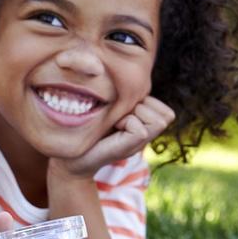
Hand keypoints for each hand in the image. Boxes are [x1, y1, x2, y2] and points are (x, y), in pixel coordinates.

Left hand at [52, 96, 174, 178]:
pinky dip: (127, 123)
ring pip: (160, 120)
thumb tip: (134, 79)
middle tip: (119, 115)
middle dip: (144, 107)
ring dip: (136, 114)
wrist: (71, 159)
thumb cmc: (87, 131)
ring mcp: (139, 144)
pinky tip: (113, 126)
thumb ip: (126, 100)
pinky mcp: (129, 149)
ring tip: (117, 121)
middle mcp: (146, 136)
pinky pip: (140, 129)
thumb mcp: (111, 109)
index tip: (122, 109)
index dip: (147, 103)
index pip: (165, 110)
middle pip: (166, 114)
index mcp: (143, 125)